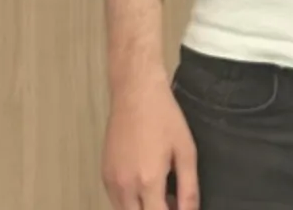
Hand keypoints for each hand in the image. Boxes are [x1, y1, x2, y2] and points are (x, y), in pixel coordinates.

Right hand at [101, 78, 199, 208]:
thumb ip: (189, 189)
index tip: (179, 208)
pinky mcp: (104, 173)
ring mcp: (111, 180)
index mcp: (148, 181)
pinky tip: (146, 187)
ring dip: (142, 209)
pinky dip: (130, 202)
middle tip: (172, 203)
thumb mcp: (186, 152)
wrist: (136, 93)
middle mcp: (125, 186)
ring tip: (161, 196)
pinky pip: (116, 200)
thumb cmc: (164, 118)